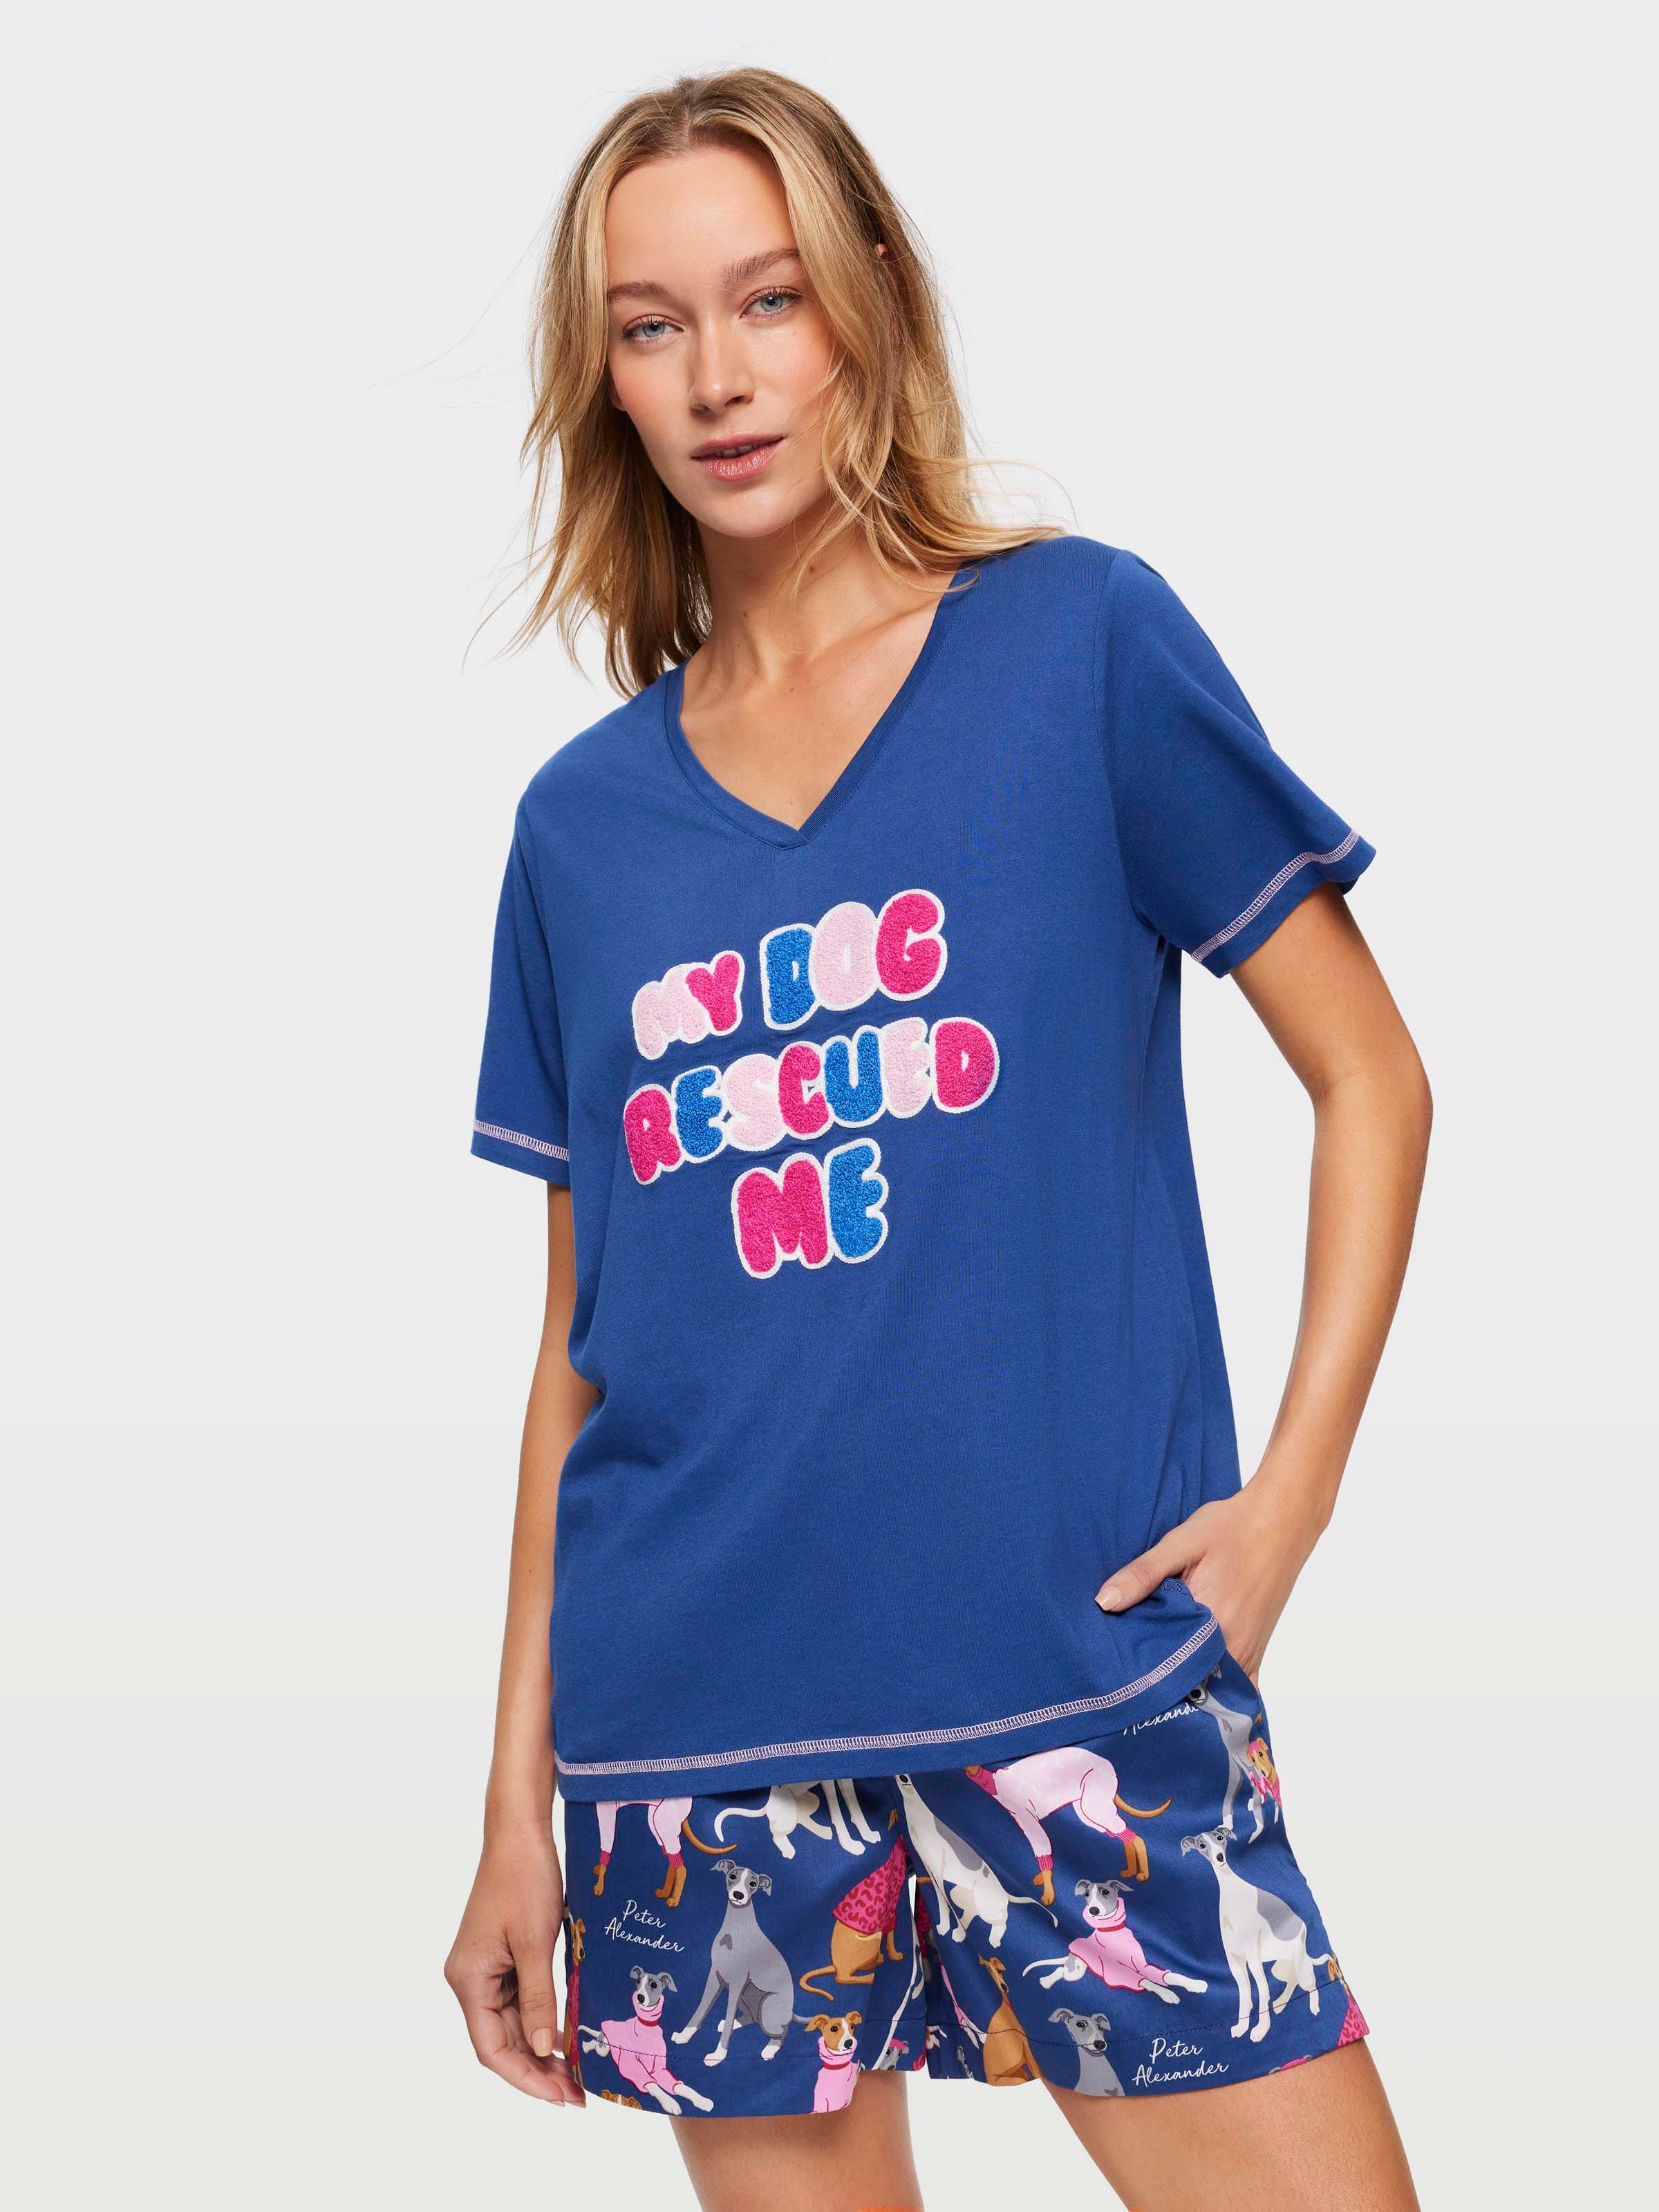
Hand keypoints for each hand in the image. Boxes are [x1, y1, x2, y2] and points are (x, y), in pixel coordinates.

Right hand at [444, 1817, 584, 2107]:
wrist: (520, 1832)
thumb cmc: (524, 1878)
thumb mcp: (536, 1942)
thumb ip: (539, 1998)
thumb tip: (544, 2049)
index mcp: (469, 1978)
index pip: (491, 2048)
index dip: (524, 2077)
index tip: (558, 2096)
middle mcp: (471, 1978)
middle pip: (502, 2040)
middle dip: (538, 2068)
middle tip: (578, 2093)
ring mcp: (486, 1967)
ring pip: (513, 2023)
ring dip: (542, 2048)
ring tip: (578, 2072)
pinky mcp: (503, 1956)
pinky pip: (521, 1999)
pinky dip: (543, 2019)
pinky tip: (567, 2034)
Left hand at [1093, 1468, 1326, 1682]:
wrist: (1281, 1520)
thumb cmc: (1230, 1527)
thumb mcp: (1180, 1542)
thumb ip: (1143, 1574)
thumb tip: (1104, 1603)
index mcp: (1209, 1620)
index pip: (1163, 1662)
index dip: (1137, 1668)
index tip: (1116, 1669)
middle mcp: (1232, 1646)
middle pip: (1187, 1680)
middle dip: (1159, 1681)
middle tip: (1129, 1675)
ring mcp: (1248, 1652)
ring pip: (1210, 1687)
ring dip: (1185, 1686)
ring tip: (1154, 1679)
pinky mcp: (1257, 1650)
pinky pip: (1237, 1687)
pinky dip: (1217, 1691)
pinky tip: (1196, 1687)